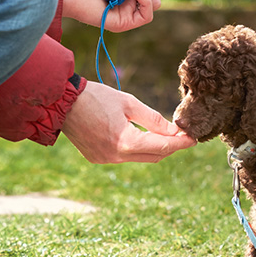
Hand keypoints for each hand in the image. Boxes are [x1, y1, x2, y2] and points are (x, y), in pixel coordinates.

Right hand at [62, 82, 195, 163]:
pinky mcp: (97, 158)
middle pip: (154, 157)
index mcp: (126, 142)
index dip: (180, 143)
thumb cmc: (96, 97)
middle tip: (181, 135)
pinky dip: (134, 148)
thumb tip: (174, 130)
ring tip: (161, 134)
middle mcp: (116, 156)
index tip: (193, 138)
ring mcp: (105, 160)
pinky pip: (123, 157)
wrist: (62, 103)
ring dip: (152, 148)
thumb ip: (154, 119)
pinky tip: (137, 135)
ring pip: (139, 158)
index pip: (163, 147)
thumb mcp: (129, 103)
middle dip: (169, 147)